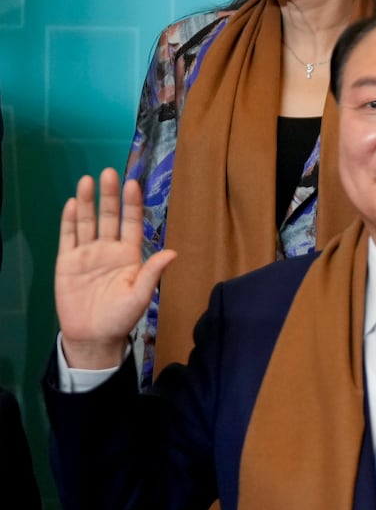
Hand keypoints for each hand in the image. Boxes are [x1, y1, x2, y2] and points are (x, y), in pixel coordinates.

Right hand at [55, 169, 174, 369]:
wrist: (92, 336)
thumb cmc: (120, 316)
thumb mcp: (140, 295)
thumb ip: (153, 273)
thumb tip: (173, 252)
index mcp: (129, 254)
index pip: (131, 223)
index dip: (132, 204)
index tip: (133, 183)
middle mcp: (109, 249)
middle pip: (109, 217)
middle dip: (109, 195)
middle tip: (108, 172)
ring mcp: (87, 254)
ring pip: (87, 222)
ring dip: (87, 202)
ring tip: (87, 181)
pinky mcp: (67, 262)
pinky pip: (68, 238)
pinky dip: (69, 221)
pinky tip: (71, 204)